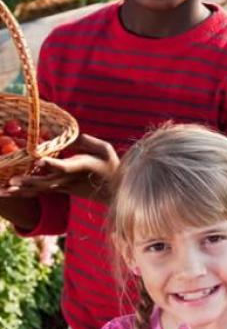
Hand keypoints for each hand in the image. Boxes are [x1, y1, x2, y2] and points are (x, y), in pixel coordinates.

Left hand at [3, 134, 118, 202]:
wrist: (113, 191)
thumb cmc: (110, 165)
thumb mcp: (105, 149)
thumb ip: (86, 141)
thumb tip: (67, 135)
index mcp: (81, 167)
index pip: (65, 167)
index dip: (52, 164)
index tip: (39, 160)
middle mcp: (69, 179)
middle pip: (45, 182)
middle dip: (28, 182)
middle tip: (11, 181)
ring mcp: (63, 186)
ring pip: (38, 190)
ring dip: (20, 191)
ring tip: (2, 191)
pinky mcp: (59, 190)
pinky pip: (38, 192)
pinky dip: (22, 192)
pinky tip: (7, 192)